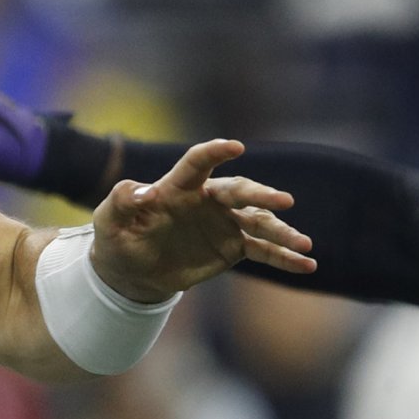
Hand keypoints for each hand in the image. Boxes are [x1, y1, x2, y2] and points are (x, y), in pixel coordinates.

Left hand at [89, 139, 314, 300]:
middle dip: (261, 195)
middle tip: (284, 201)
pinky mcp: (233, 247)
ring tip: (305, 244)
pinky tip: (308, 265)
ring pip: (259, 222)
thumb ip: (123, 200)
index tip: (234, 147)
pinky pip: (264, 251)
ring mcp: (224, 222)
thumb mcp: (110, 219)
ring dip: (282, 232)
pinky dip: (285, 257)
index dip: (215, 153)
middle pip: (239, 191)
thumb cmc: (118, 237)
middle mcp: (208, 199)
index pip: (198, 163)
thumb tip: (144, 192)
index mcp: (178, 186)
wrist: (132, 271)